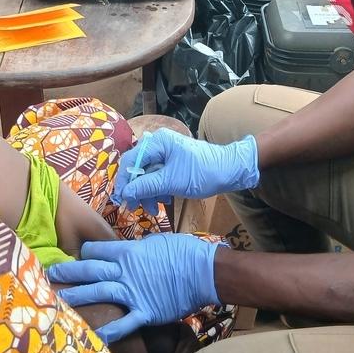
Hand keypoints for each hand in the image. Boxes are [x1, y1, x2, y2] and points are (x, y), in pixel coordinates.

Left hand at [48, 234, 221, 343]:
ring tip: (58, 300)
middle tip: (49, 274)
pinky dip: (110, 331)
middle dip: (68, 272)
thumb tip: (129, 251)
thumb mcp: (156, 242)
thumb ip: (138, 248)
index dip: (85, 253)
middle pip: (90, 270)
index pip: (97, 251)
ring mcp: (133, 293)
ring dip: (78, 297)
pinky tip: (95, 337)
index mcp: (128, 252)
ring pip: (99, 293)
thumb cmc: (183, 251)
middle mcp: (125, 272)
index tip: (76, 257)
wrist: (202, 271)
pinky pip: (124, 323)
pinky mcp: (144, 312)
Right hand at [113, 129, 258, 214]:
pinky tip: (164, 201)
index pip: (130, 160)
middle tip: (136, 208)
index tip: (122, 200)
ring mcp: (167, 154)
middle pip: (138, 168)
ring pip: (148, 175)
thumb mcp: (172, 182)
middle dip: (137, 190)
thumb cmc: (202, 173)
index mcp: (158, 143)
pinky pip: (158, 177)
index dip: (124, 181)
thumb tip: (125, 193)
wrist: (231, 171)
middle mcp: (159, 145)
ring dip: (148, 193)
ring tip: (154, 209)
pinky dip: (158, 190)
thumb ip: (146, 186)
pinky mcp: (173, 164)